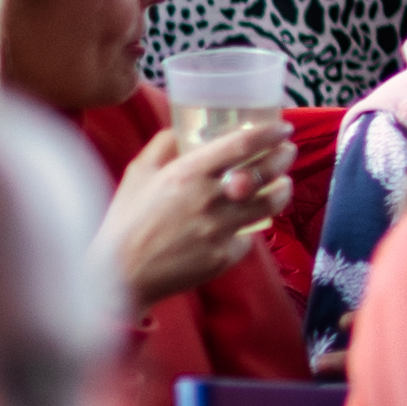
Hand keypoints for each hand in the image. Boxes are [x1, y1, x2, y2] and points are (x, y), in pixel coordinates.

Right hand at [99, 119, 288, 303]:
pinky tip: (249, 223)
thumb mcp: (139, 173)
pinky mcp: (223, 257)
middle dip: (284, 158)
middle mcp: (209, 199)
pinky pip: (248, 238)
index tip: (283, 128)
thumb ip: (163, 145)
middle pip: (265, 172)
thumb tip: (182, 129)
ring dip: (282, 190)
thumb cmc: (125, 221)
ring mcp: (219, 230)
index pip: (242, 145)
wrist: (118, 277)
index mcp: (188, 173)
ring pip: (269, 205)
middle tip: (288, 152)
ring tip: (283, 184)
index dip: (269, 133)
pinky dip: (250, 229)